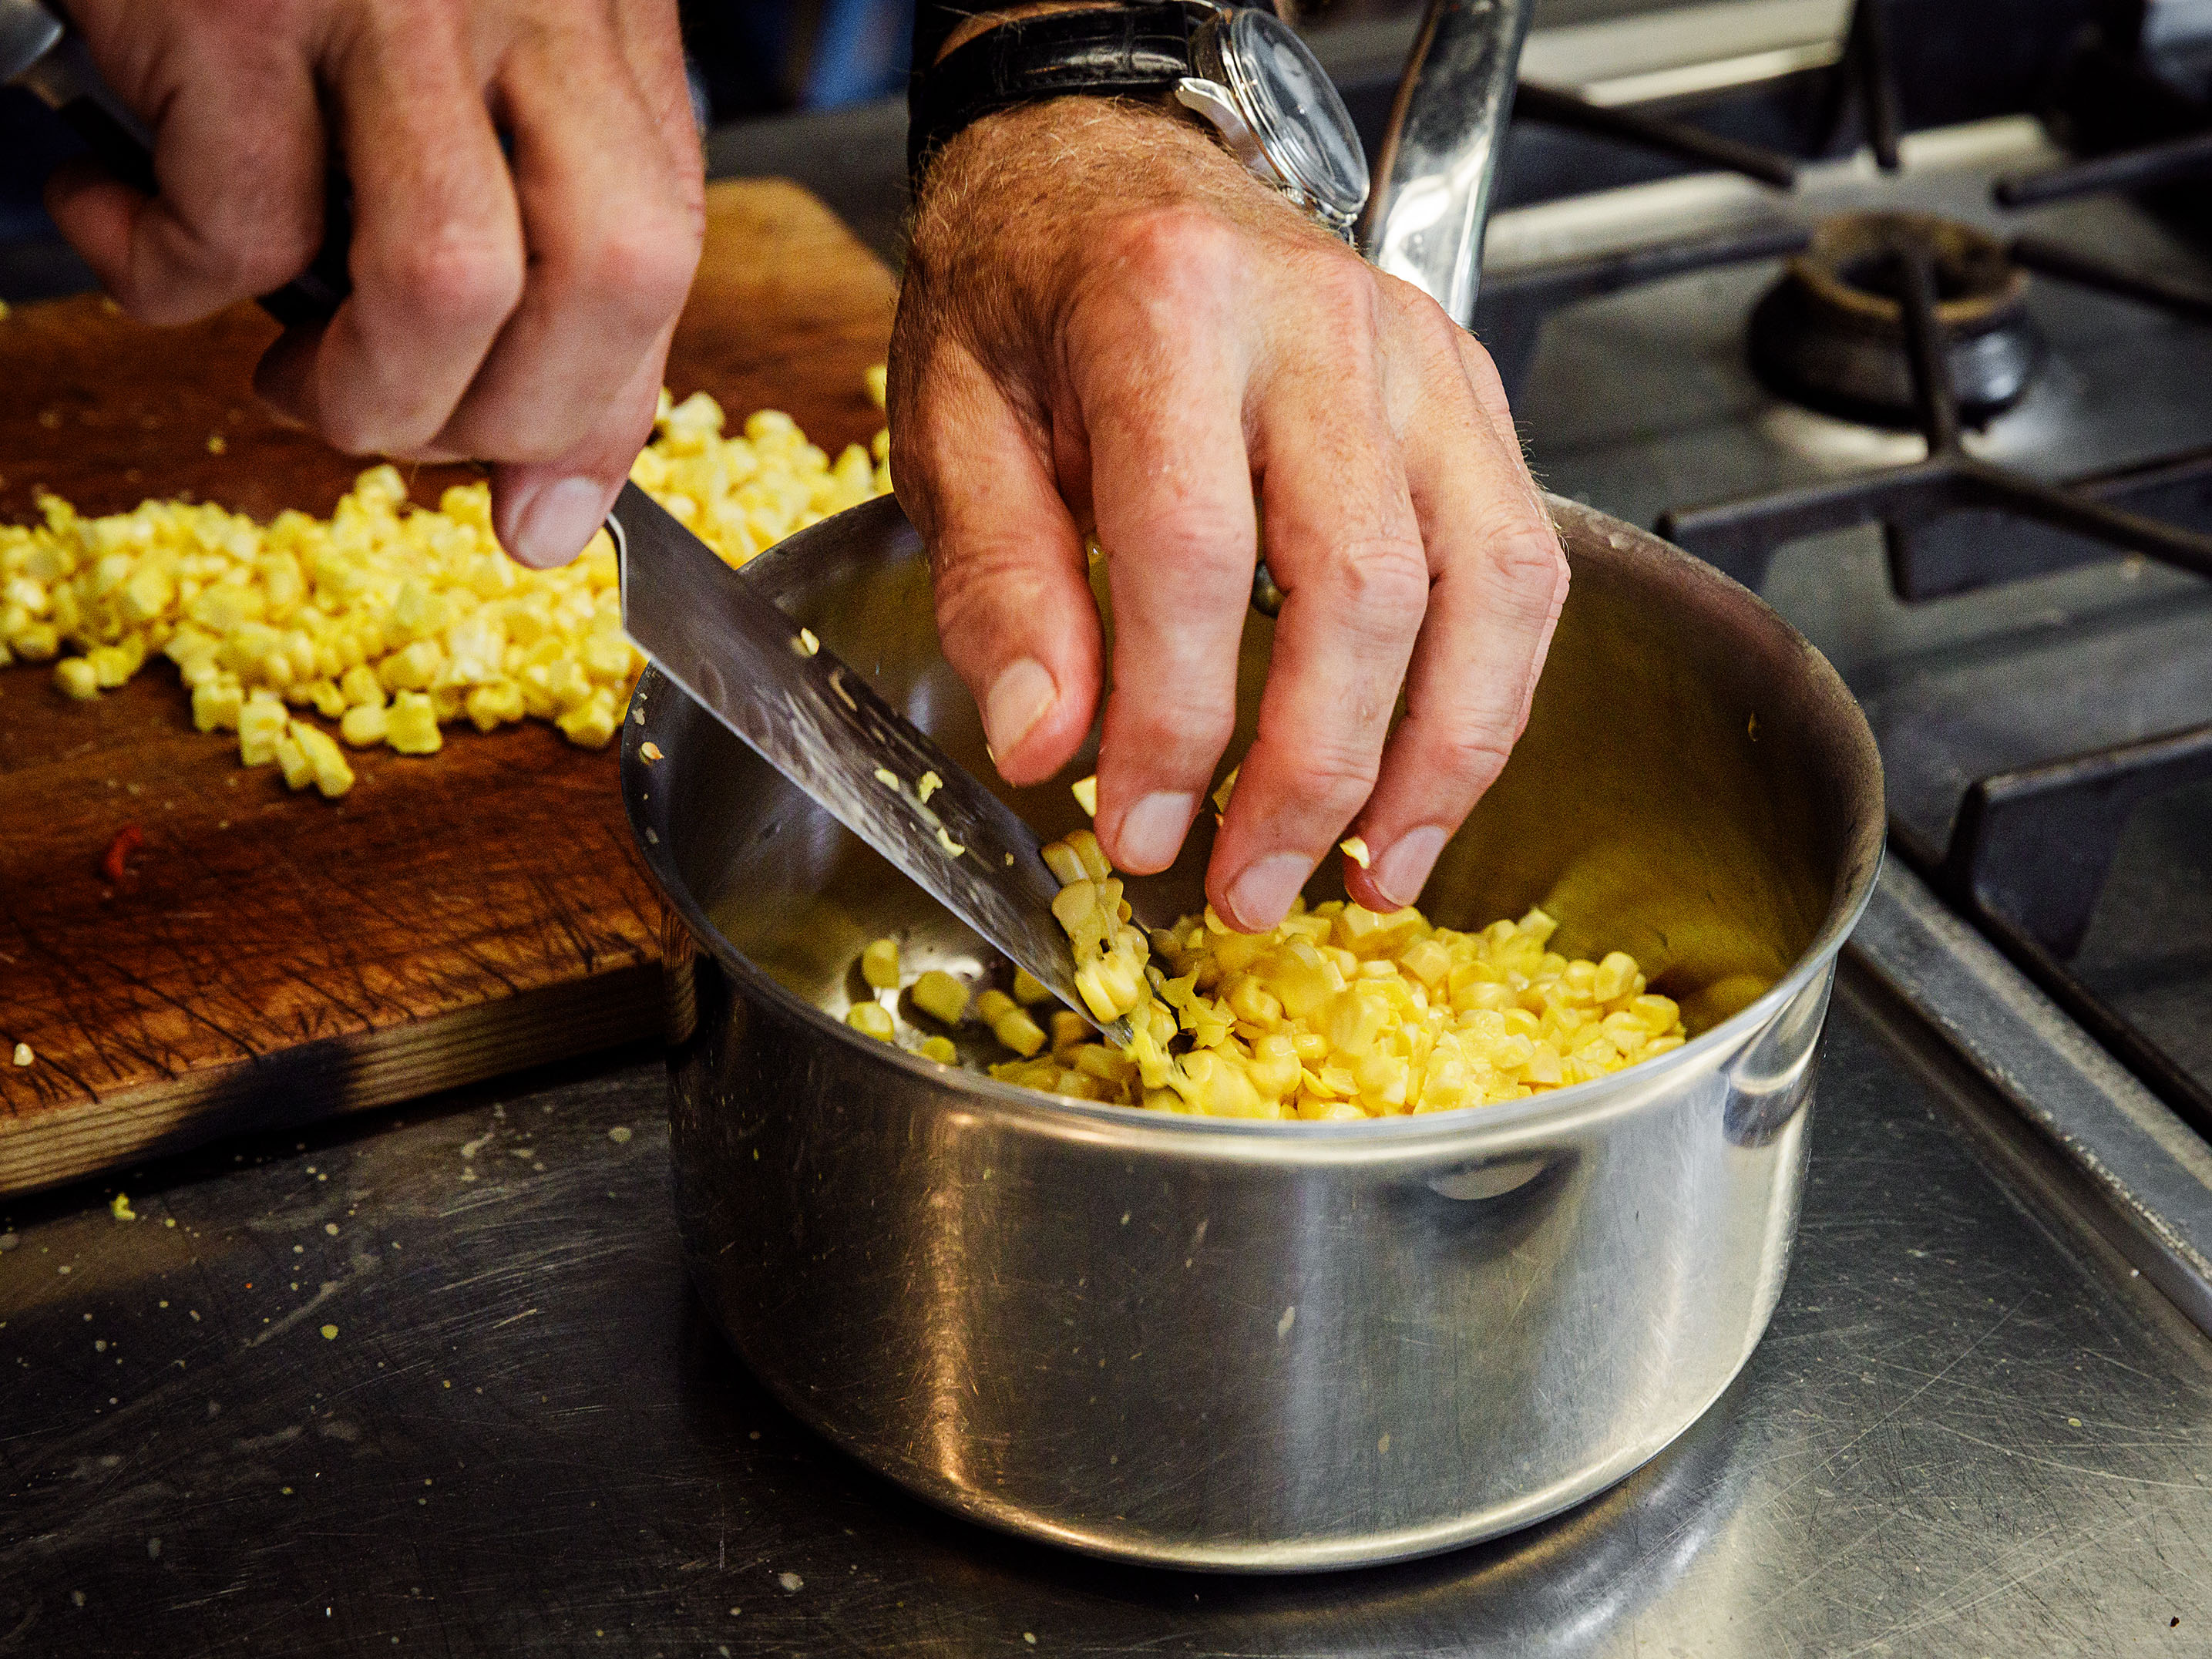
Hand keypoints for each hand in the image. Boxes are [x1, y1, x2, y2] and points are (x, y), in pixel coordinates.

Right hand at [44, 0, 705, 567]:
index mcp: (594, 22)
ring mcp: (390, 3)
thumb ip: (533, 253)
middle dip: (507, 420)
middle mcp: (525, 3)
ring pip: (448, 281)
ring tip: (292, 375)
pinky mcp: (241, 8)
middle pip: (609, 278)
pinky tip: (128, 217)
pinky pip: (237, 227)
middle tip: (403, 428)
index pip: (662, 253)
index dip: (606, 406)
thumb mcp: (467, 68)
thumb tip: (547, 506)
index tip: (543, 501)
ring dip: (366, 394)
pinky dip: (168, 275)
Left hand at [890, 98, 1567, 931]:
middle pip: (1364, 585)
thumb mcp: (955, 424)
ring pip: (1489, 583)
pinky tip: (1427, 784)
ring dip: (1440, 757)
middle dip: (1314, 773)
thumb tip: (1043, 745)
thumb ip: (998, 583)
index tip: (1139, 832)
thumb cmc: (1026, 293)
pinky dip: (1489, 695)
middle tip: (1251, 891)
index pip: (1194, 553)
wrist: (1109, 166)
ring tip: (1376, 876)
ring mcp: (1418, 357)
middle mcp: (1320, 326)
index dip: (1173, 722)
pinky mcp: (1468, 393)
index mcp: (1166, 312)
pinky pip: (1522, 565)